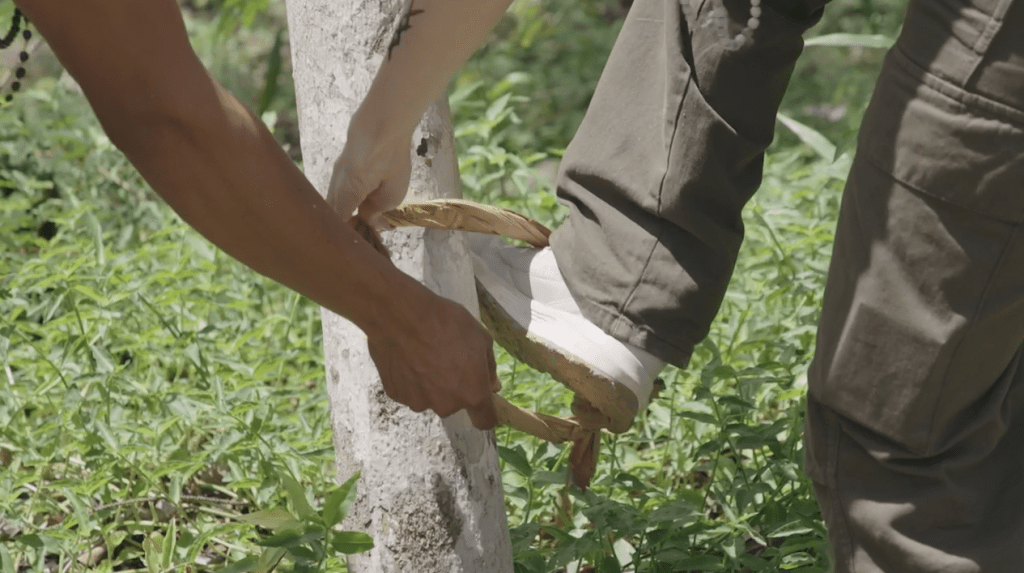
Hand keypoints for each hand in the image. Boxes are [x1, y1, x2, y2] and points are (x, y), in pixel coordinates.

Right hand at [327, 119, 411, 228]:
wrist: (382, 122)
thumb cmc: (389, 158)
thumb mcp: (391, 194)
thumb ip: (378, 211)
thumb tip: (371, 221)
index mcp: (345, 196)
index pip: (339, 226)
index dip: (351, 236)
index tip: (365, 242)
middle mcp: (334, 185)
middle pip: (334, 214)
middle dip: (350, 225)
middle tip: (369, 231)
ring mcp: (336, 172)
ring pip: (337, 201)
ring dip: (352, 210)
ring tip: (372, 216)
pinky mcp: (344, 163)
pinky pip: (342, 187)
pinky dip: (352, 197)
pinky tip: (368, 197)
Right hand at [367, 288, 500, 429]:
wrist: (401, 316)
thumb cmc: (446, 323)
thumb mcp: (480, 338)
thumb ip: (489, 367)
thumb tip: (492, 386)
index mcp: (472, 393)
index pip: (485, 421)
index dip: (484, 412)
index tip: (480, 400)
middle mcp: (446, 405)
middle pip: (453, 404)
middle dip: (453, 388)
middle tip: (446, 360)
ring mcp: (419, 402)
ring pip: (429, 397)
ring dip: (429, 383)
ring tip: (423, 355)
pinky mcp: (397, 395)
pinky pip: (409, 390)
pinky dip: (410, 379)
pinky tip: (407, 357)